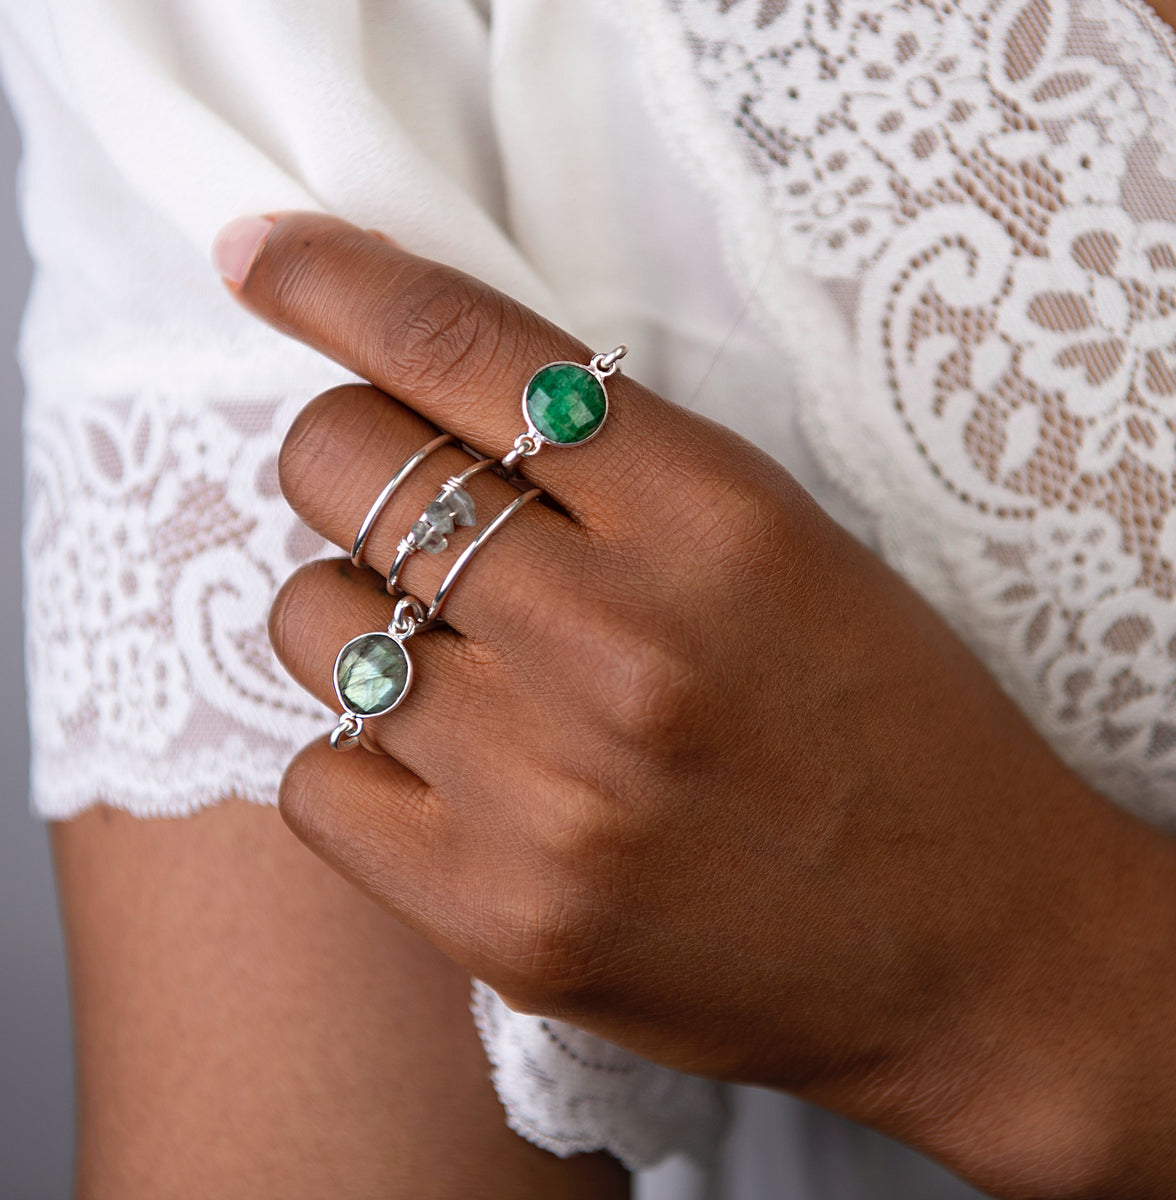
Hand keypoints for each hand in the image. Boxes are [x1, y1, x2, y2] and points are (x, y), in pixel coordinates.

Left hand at [216, 213, 1175, 1197]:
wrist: (973, 948)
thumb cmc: (889, 730)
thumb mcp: (785, 544)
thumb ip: (619, 467)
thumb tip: (427, 401)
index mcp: (711, 519)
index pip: (467, 349)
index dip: (339, 282)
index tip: (266, 256)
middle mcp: (619, 645)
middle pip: (341, 468)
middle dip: (345, 461)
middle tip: (404, 508)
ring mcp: (549, 794)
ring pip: (309, 624)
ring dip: (353, 619)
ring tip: (452, 663)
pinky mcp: (502, 919)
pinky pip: (317, 783)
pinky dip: (359, 760)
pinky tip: (446, 774)